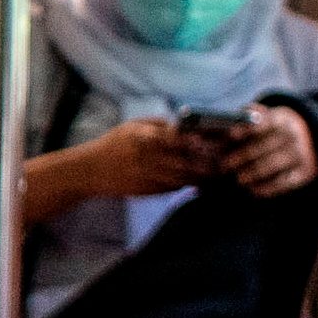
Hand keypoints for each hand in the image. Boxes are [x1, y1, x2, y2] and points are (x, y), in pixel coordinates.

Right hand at [27, 117, 217, 222]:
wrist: (89, 172)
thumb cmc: (113, 144)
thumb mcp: (133, 126)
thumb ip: (159, 125)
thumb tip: (186, 125)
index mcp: (144, 137)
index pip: (178, 137)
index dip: (200, 139)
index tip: (217, 138)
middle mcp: (147, 158)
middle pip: (186, 161)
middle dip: (209, 161)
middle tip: (228, 159)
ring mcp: (147, 177)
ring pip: (183, 178)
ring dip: (204, 176)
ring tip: (220, 172)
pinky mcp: (147, 191)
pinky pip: (174, 188)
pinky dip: (189, 185)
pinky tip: (201, 182)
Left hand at [219, 103, 316, 198]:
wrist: (308, 140)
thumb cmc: (271, 132)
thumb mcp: (263, 121)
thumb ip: (237, 125)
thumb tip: (203, 133)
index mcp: (280, 118)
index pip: (261, 122)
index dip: (245, 129)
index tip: (230, 135)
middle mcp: (292, 135)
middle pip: (262, 147)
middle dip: (241, 157)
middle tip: (224, 165)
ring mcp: (300, 154)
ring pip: (271, 166)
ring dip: (252, 174)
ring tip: (239, 179)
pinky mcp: (304, 172)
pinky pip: (283, 183)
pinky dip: (266, 188)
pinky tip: (253, 190)